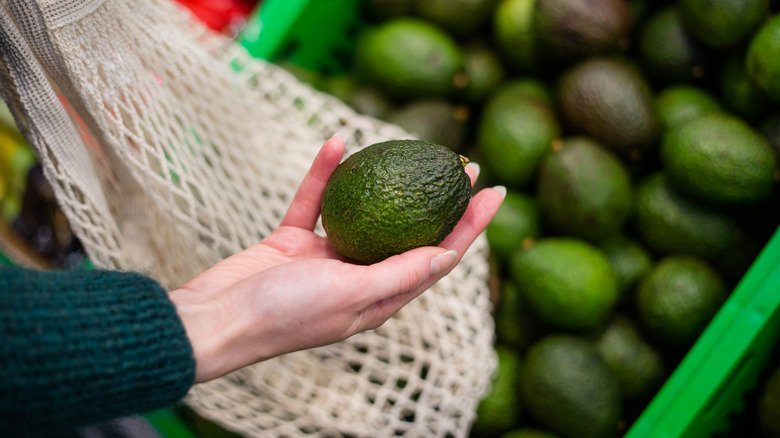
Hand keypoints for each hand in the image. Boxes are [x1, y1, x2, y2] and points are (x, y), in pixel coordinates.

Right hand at [169, 137, 504, 382]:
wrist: (216, 319)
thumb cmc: (285, 315)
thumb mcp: (351, 295)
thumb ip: (398, 274)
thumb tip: (448, 255)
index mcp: (380, 298)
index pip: (438, 257)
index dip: (470, 226)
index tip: (495, 191)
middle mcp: (359, 277)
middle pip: (410, 231)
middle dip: (441, 199)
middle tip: (463, 162)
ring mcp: (326, 258)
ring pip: (365, 211)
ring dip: (388, 180)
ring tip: (415, 148)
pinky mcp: (293, 241)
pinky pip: (315, 201)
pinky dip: (324, 175)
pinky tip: (335, 143)